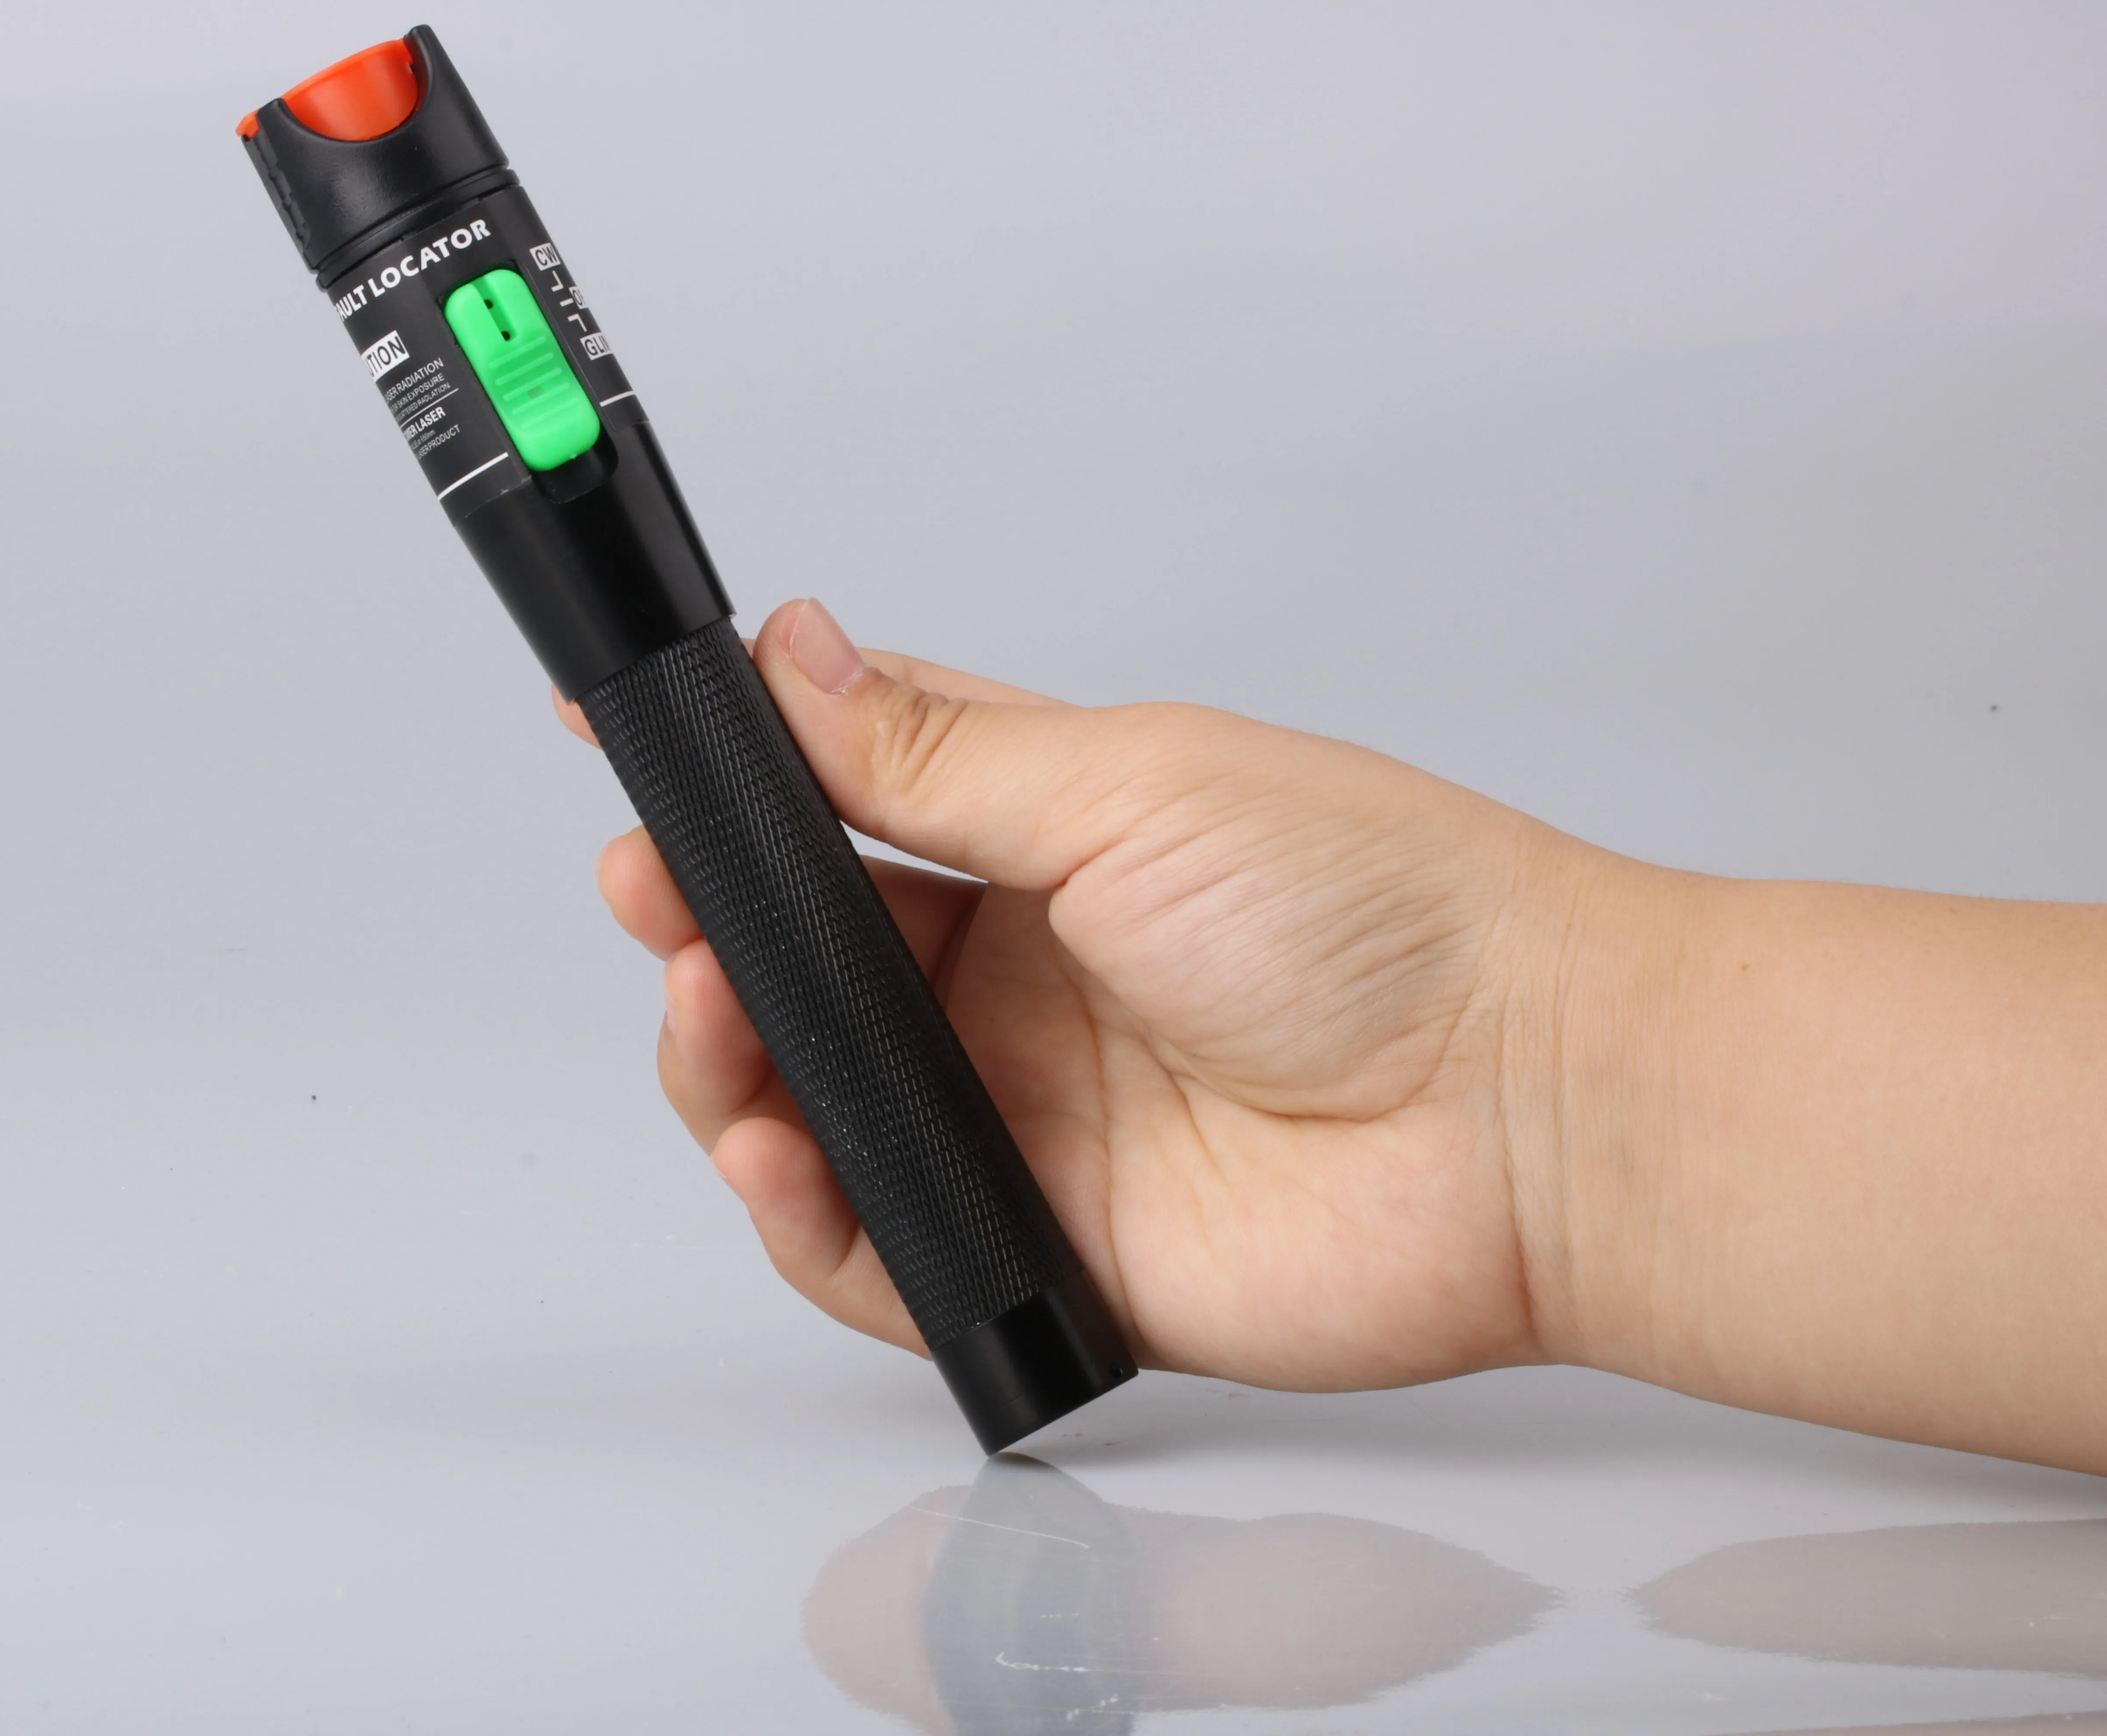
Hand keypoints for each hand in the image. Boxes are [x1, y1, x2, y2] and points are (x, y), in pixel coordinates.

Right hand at [558, 598, 1611, 1390]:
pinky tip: (778, 1150)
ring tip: (711, 1009)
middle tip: (651, 888)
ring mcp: (1020, 1116)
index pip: (841, 802)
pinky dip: (804, 1210)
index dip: (732, 780)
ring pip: (809, 1103)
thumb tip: (798, 653)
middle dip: (700, 924)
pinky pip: (875, 1247)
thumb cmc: (1386, 915)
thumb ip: (941, 749)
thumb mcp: (1133, 786)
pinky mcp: (1041, 1244)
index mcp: (1039, 847)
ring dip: (727, 1060)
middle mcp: (1014, 983)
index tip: (627, 743)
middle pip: (799, 962)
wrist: (1528, 1107)